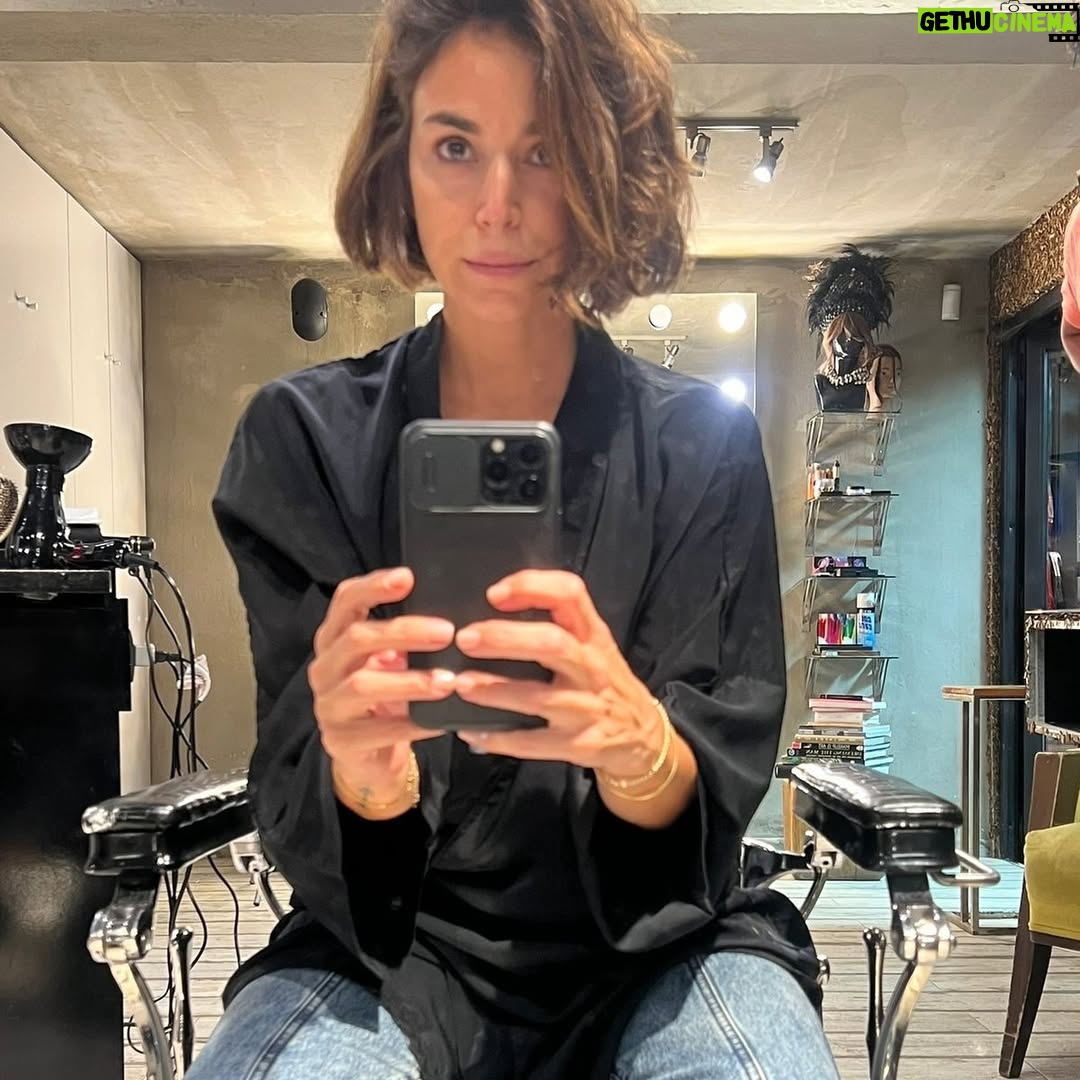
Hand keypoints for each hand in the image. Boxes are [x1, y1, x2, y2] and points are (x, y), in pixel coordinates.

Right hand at [307, 567, 454, 806]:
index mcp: (335, 638)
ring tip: (448, 680)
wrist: (370, 758)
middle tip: (447, 631)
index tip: (407, 577)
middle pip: (357, 638)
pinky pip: (379, 730)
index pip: (345, 601)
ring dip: (410, 681)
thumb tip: (454, 610)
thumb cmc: (387, 697)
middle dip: (404, 631)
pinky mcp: (341, 741)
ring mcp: (328, 706)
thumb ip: (406, 635)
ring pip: (363, 685)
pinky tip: (443, 720)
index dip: (373, 586)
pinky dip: (414, 724)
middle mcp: (325, 668)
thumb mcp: (390, 660)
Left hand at [452, 570, 664, 778]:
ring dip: (494, 690)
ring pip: (537, 697)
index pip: (570, 595)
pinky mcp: (577, 745)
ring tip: (460, 683)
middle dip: (505, 639)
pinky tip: (471, 732)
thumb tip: (495, 603)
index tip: (494, 594)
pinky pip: (532, 742)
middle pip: (551, 643)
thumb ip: (558, 622)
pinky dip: (497, 738)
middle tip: (466, 638)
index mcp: (593, 635)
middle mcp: (592, 667)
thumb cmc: (605, 681)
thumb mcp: (594, 644)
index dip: (531, 587)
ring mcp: (585, 708)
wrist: (643, 737)